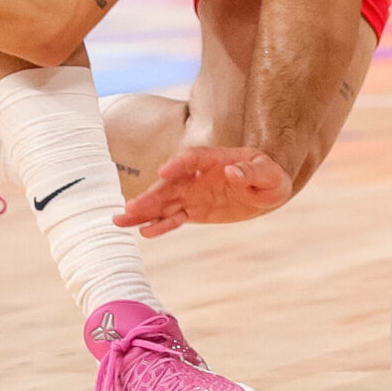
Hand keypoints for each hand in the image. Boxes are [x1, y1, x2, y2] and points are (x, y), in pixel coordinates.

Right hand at [112, 147, 291, 235]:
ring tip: (120, 220)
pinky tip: (144, 232)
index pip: (193, 159)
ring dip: (144, 211)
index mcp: (216, 159)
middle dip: (150, 195)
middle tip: (130, 206)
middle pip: (170, 184)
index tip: (163, 173)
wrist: (268, 189)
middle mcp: (199, 176)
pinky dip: (161, 225)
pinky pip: (175, 218)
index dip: (178, 164)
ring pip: (165, 202)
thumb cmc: (271, 176)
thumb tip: (233, 170)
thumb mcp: (269, 174)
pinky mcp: (195, 211)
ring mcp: (194, 193)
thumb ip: (252, 171)